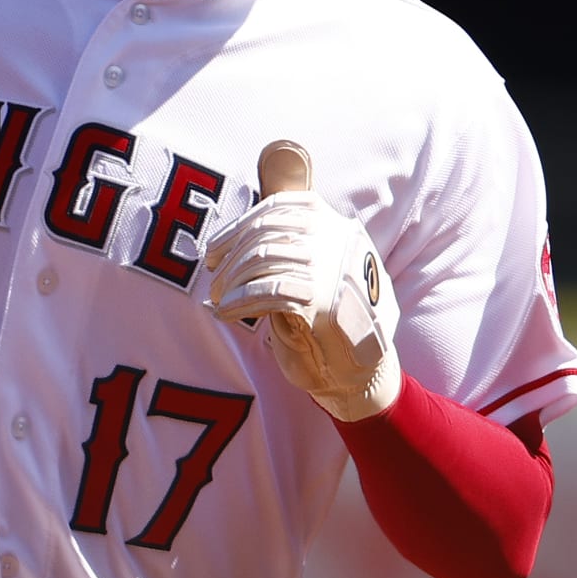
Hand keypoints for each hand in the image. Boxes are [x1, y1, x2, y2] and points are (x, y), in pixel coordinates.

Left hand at [205, 141, 402, 421]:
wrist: (363, 369)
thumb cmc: (332, 317)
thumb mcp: (316, 270)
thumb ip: (288, 245)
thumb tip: (233, 233)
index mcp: (335, 223)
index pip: (276, 207)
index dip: (238, 227)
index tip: (215, 250)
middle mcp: (336, 238)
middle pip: (265, 232)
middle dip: (230, 256)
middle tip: (213, 280)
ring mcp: (332, 267)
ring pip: (262, 258)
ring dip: (230, 281)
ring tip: (219, 299)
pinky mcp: (322, 301)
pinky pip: (265, 291)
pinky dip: (238, 300)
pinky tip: (226, 312)